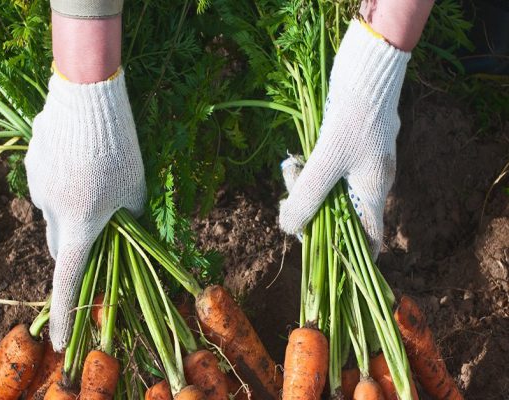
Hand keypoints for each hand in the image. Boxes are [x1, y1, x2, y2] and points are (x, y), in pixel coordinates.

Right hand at [25, 70, 145, 349]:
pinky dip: (64, 179)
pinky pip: (48, 181)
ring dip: (73, 204)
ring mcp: (37, 185)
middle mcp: (50, 210)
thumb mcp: (136, 189)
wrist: (88, 98)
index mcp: (79, 224)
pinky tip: (80, 154)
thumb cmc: (121, 148)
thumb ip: (129, 219)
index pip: (69, 279)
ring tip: (95, 173)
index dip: (66, 312)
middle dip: (77, 244)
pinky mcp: (32, 162)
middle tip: (100, 226)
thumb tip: (124, 235)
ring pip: (55, 208)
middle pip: (61, 243)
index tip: (59, 342)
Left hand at [279, 20, 410, 256]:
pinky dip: (309, 169)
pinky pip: (325, 170)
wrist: (366, 70)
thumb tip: (289, 228)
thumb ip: (308, 197)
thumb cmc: (353, 118)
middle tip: (289, 198)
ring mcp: (360, 164)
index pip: (369, 239)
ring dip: (305, 186)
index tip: (324, 261)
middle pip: (339, 215)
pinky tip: (296, 158)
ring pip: (328, 191)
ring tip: (292, 167)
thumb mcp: (326, 161)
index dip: (350, 257)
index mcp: (373, 192)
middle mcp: (369, 183)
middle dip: (311, 211)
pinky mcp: (348, 147)